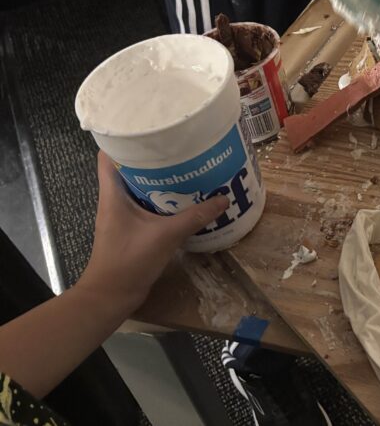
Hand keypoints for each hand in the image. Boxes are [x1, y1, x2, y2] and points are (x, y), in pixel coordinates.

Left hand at [77, 152, 228, 315]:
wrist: (111, 297)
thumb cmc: (128, 261)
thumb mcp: (165, 236)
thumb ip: (194, 217)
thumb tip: (224, 199)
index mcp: (113, 194)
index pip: (110, 156)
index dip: (125, 139)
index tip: (149, 128)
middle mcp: (115, 200)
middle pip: (130, 168)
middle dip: (153, 156)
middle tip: (180, 145)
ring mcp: (123, 216)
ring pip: (141, 187)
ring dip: (161, 178)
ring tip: (188, 166)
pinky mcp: (133, 229)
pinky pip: (149, 204)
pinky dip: (165, 198)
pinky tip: (187, 198)